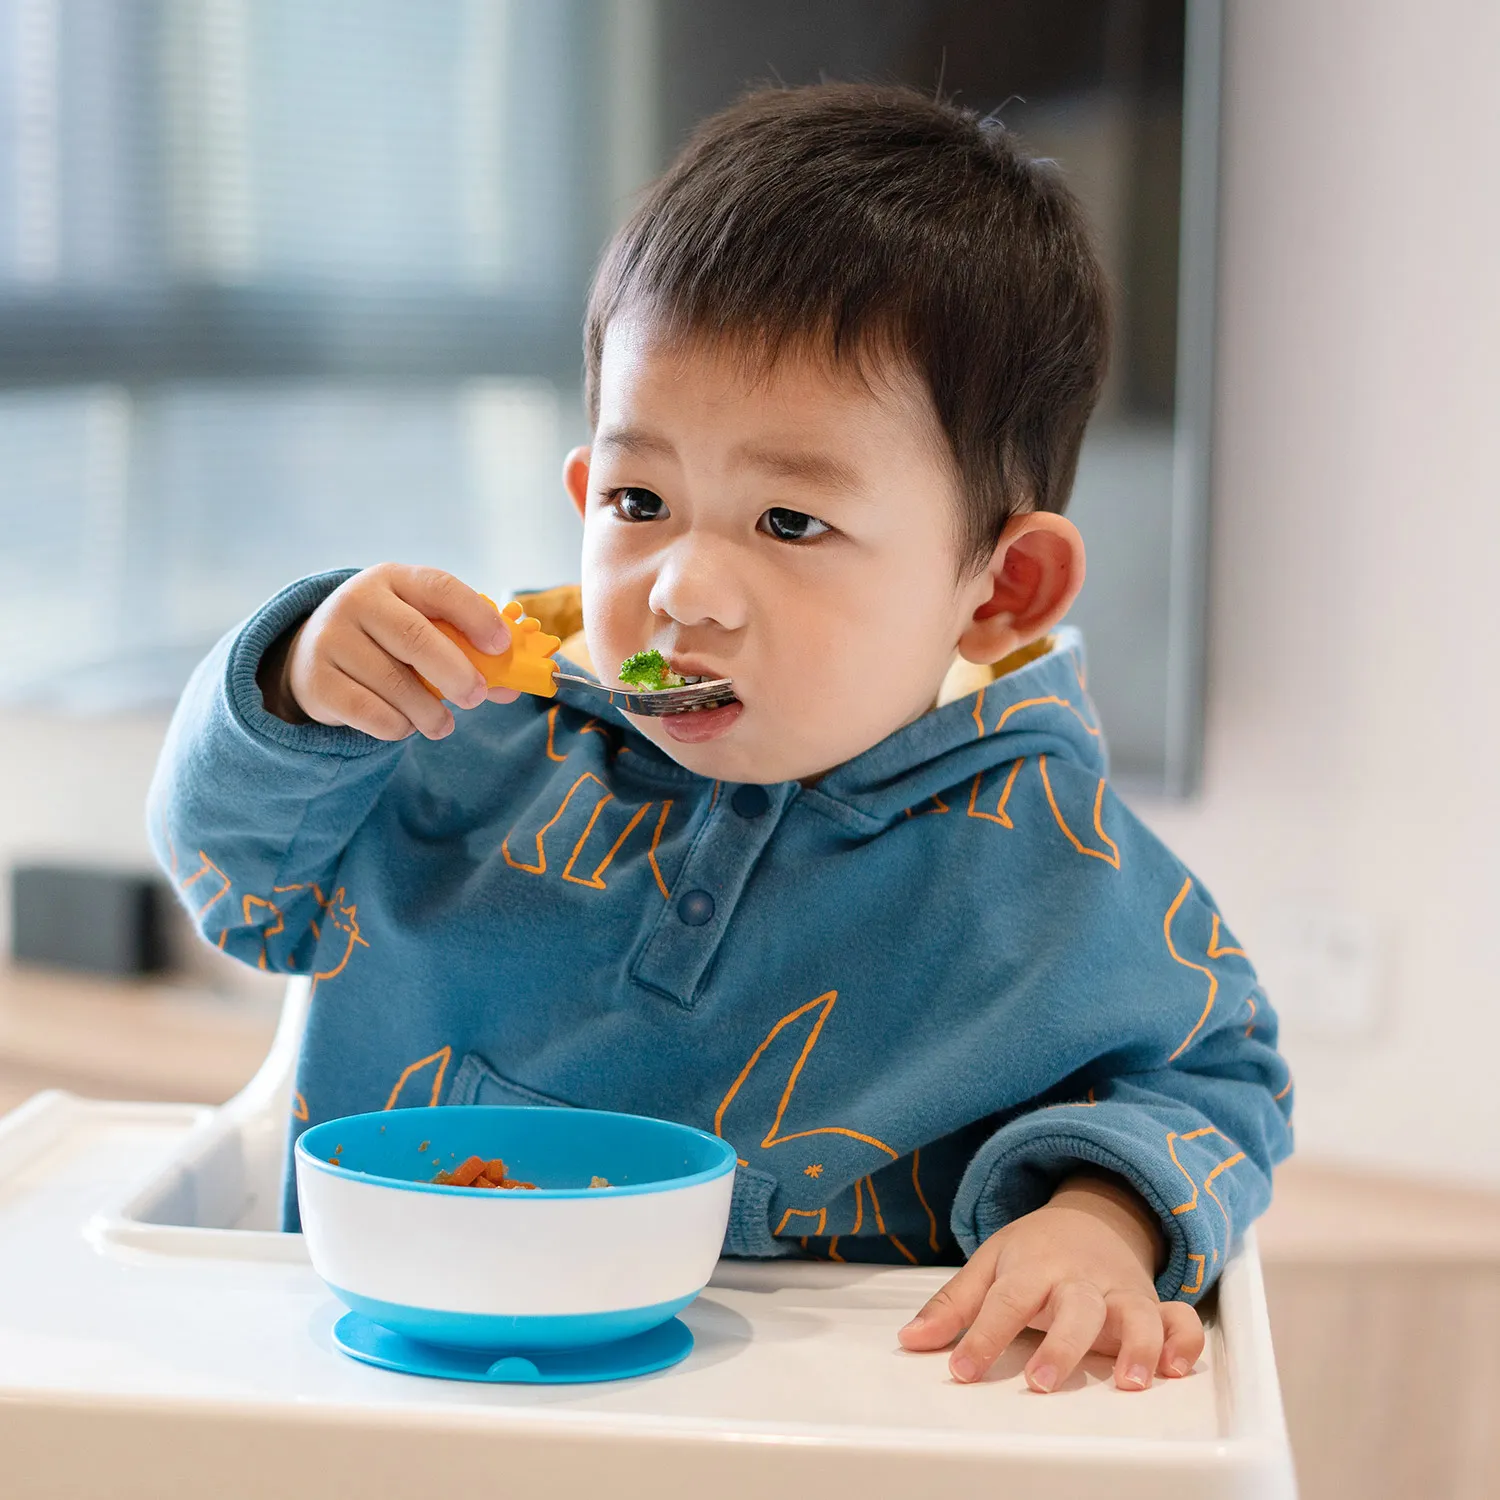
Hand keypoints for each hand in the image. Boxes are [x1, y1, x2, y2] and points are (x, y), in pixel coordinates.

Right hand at [260, 564, 519, 739]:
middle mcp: (358, 601)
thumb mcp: (421, 630)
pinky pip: (371, 713)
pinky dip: (398, 727)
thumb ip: (467, 653)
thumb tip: (512, 688)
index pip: (440, 587)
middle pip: (415, 636)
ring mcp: (331, 639)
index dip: (476, 616)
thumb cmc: (385, 642)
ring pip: (394, 683)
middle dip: (455, 672)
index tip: (501, 646)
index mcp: (393, 579)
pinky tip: (403, 724)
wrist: (311, 657)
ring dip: (429, 713)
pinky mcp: (317, 681)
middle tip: (476, 698)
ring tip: (441, 724)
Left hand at [898, 1172, 1203, 1391]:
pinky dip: (1185, 1340)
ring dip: (1136, 1344)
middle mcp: (1079, 1279)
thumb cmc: (1035, 1250)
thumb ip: (952, 1307)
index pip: (1006, 1300)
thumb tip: (910, 1341)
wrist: (1093, 1214)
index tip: (962, 1373)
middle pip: (1074, 1307)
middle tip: (1040, 1382)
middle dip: (1061, 1345)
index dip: (983, 1337)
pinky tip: (1175, 1369)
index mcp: (1033, 1266)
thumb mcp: (989, 1265)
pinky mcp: (1151, 1303)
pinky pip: (1180, 1317)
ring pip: (1135, 1312)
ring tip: (1128, 1382)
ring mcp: (1119, 1291)